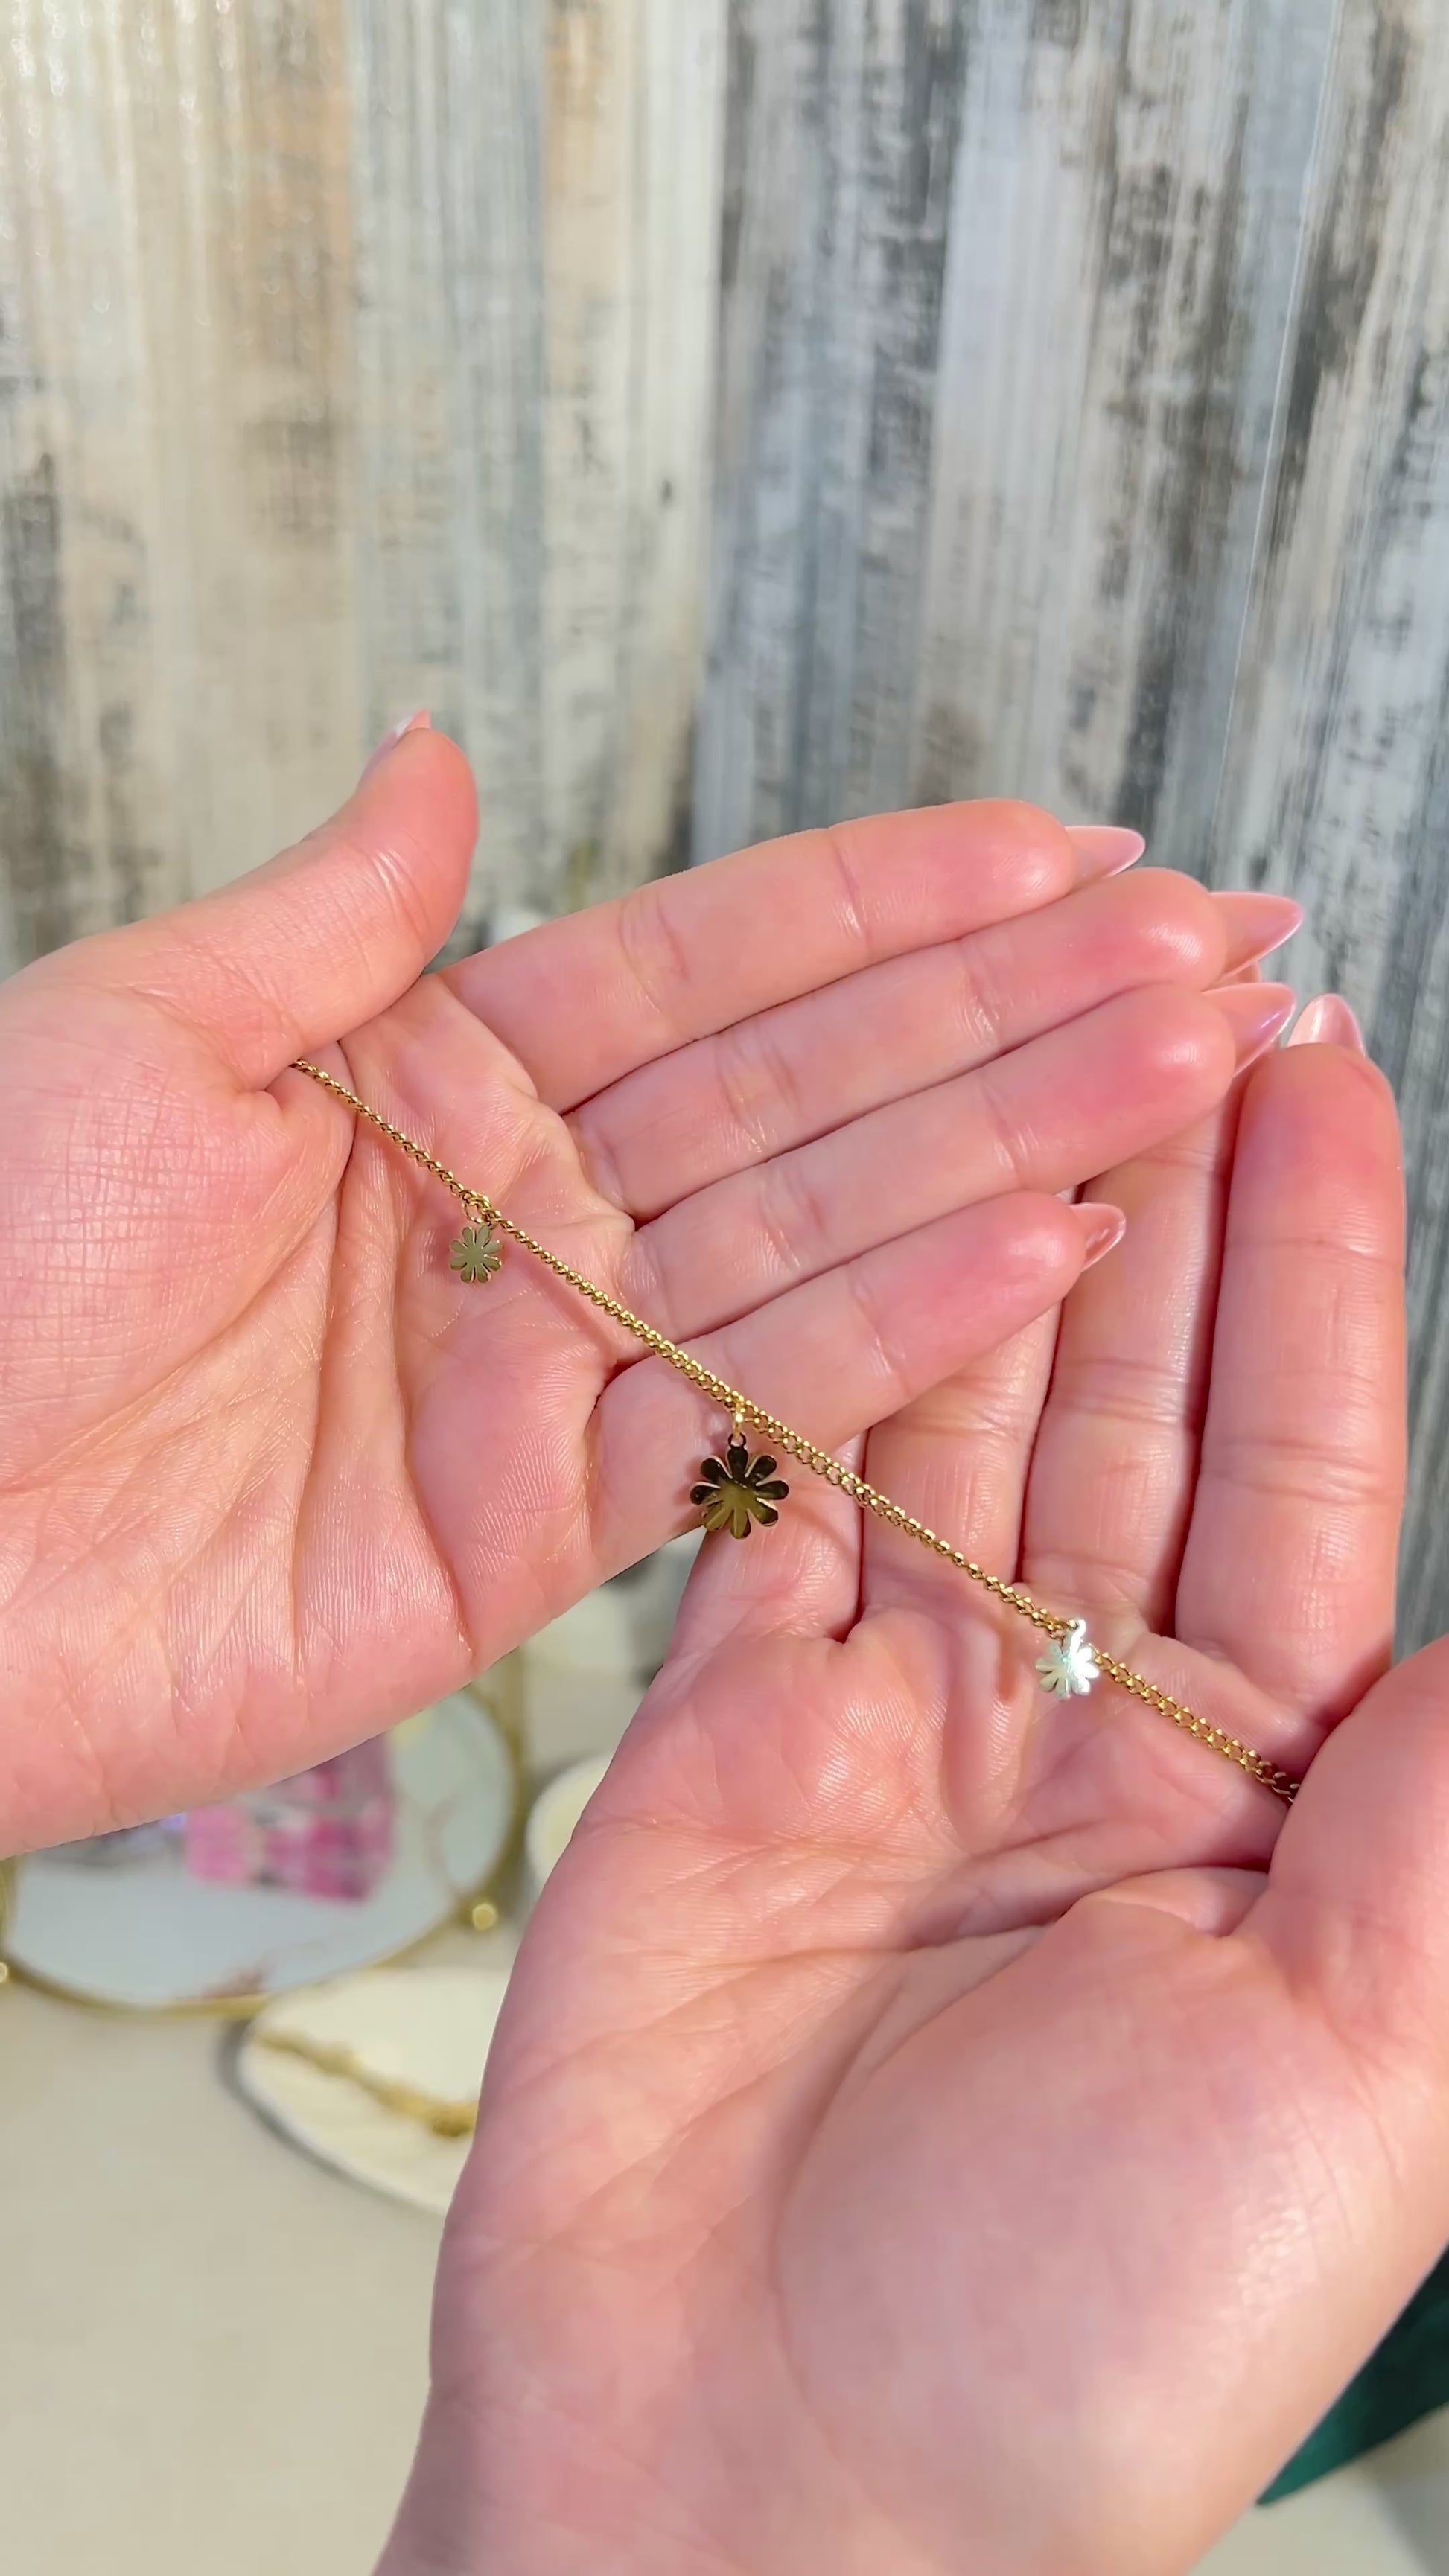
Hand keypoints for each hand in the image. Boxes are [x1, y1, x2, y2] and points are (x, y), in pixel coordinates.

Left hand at [0, 724, 1290, 1847]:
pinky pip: (750, 1420)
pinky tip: (1043, 1246)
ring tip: (1182, 1066)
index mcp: (431, 1079)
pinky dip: (899, 1339)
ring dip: (1004, 1151)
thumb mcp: (138, 1033)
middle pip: (801, 1100)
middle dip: (1003, 1017)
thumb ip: (331, 917)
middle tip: (1197, 949)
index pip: (700, 969)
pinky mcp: (546, 1540)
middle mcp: (521, 1219)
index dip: (878, 907)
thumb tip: (435, 750)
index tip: (1050, 849)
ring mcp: (547, 1377)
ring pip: (816, 1246)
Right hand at [386, 1004, 1431, 2575]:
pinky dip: (806, 1360)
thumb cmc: (1081, 2340)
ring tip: (1028, 1046)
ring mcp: (893, 1722)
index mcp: (1259, 1809)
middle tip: (1179, 988)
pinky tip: (849, 1222)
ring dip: (996, 1236)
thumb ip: (1446, 1831)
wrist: (752, 2480)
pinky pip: (768, 1505)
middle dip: (1162, 1200)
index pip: (1304, 1476)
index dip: (1318, 1273)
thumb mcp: (1357, 2082)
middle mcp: (1080, 1736)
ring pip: (954, 1416)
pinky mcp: (720, 1738)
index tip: (1322, 1075)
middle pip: (1131, 1405)